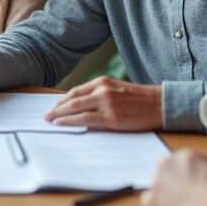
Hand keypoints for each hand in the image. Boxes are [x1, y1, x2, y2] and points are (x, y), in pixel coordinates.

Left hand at [43, 76, 162, 130]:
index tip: (53, 107)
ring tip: (49, 120)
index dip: (62, 100)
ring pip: (75, 108)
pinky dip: (70, 121)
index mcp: (103, 82)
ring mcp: (106, 103)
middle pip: (72, 99)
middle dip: (57, 107)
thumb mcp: (117, 90)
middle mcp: (102, 90)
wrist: (160, 104)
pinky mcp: (111, 117)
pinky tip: (61, 123)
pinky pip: (85, 119)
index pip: (76, 91)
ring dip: (59, 114)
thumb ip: (100, 95)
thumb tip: (81, 106)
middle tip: (46, 115)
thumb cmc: (140, 100)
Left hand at [141, 149, 206, 205]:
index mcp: (187, 156)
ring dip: (165, 192)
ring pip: (158, 184)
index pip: (194, 164)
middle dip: (179, 180)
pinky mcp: (152, 200)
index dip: (203, 175)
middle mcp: (168, 164)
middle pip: (171, 170)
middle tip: (189, 192)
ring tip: (175, 202)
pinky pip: (148, 202)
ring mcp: (157, 181)